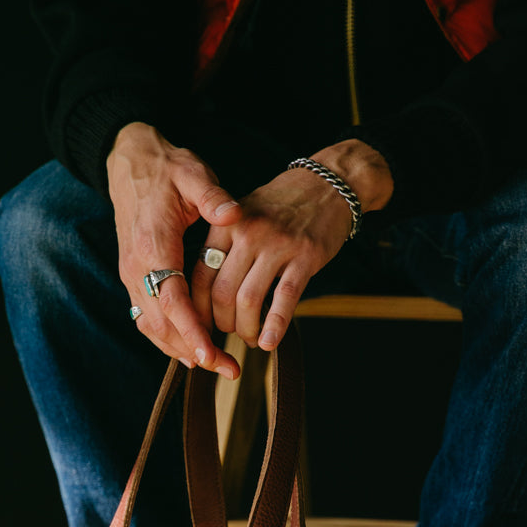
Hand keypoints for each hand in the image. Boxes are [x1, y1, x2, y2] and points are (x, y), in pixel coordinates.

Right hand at [106, 122, 241, 377]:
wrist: (130, 162)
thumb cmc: (167, 169)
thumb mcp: (192, 173)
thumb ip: (213, 196)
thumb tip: (234, 215)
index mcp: (153, 245)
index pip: (172, 300)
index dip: (192, 332)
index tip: (211, 355)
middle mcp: (136, 266)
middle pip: (162, 324)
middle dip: (194, 350)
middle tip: (229, 369)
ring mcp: (131, 275)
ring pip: (152, 327)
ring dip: (181, 350)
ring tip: (215, 365)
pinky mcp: (133, 278)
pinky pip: (147, 318)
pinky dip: (168, 339)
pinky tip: (191, 351)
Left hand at [188, 140, 393, 350]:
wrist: (327, 183)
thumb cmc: (282, 204)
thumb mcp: (243, 213)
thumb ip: (223, 246)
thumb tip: (205, 292)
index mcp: (225, 225)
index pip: (200, 276)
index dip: (199, 309)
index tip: (202, 325)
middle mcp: (247, 234)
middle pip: (222, 293)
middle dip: (222, 324)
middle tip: (229, 334)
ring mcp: (277, 245)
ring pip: (249, 300)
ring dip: (246, 329)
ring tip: (251, 338)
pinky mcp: (305, 257)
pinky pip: (285, 298)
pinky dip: (274, 326)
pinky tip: (270, 342)